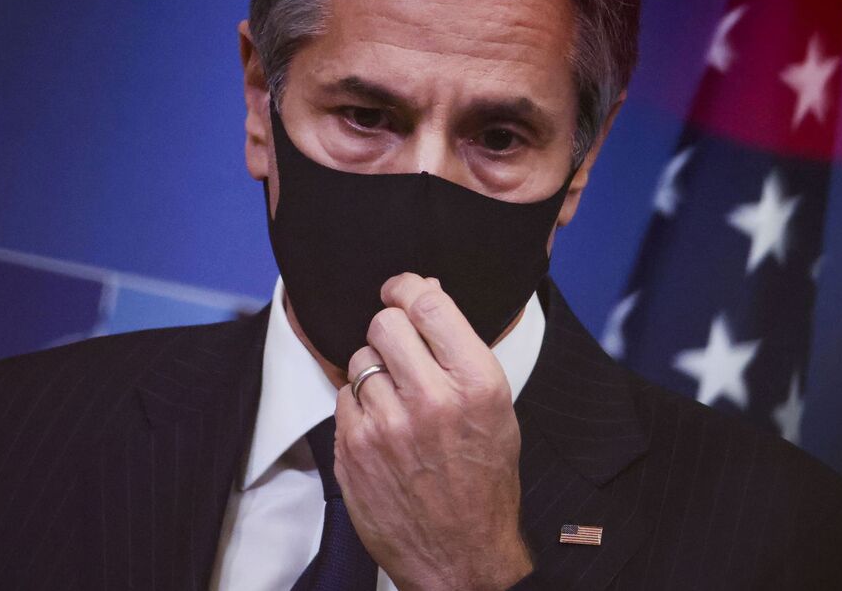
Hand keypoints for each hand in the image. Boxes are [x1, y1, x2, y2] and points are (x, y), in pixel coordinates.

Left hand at [332, 273, 533, 590]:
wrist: (462, 554)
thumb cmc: (484, 481)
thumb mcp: (497, 410)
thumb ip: (461, 353)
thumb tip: (425, 295)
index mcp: (477, 384)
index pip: (430, 304)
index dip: (408, 287)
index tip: (400, 288)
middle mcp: (432, 400)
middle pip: (386, 323)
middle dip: (389, 327)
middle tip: (397, 344)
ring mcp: (386, 426)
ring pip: (360, 360)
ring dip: (373, 370)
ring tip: (395, 399)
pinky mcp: (353, 449)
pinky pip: (343, 398)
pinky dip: (358, 405)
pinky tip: (381, 427)